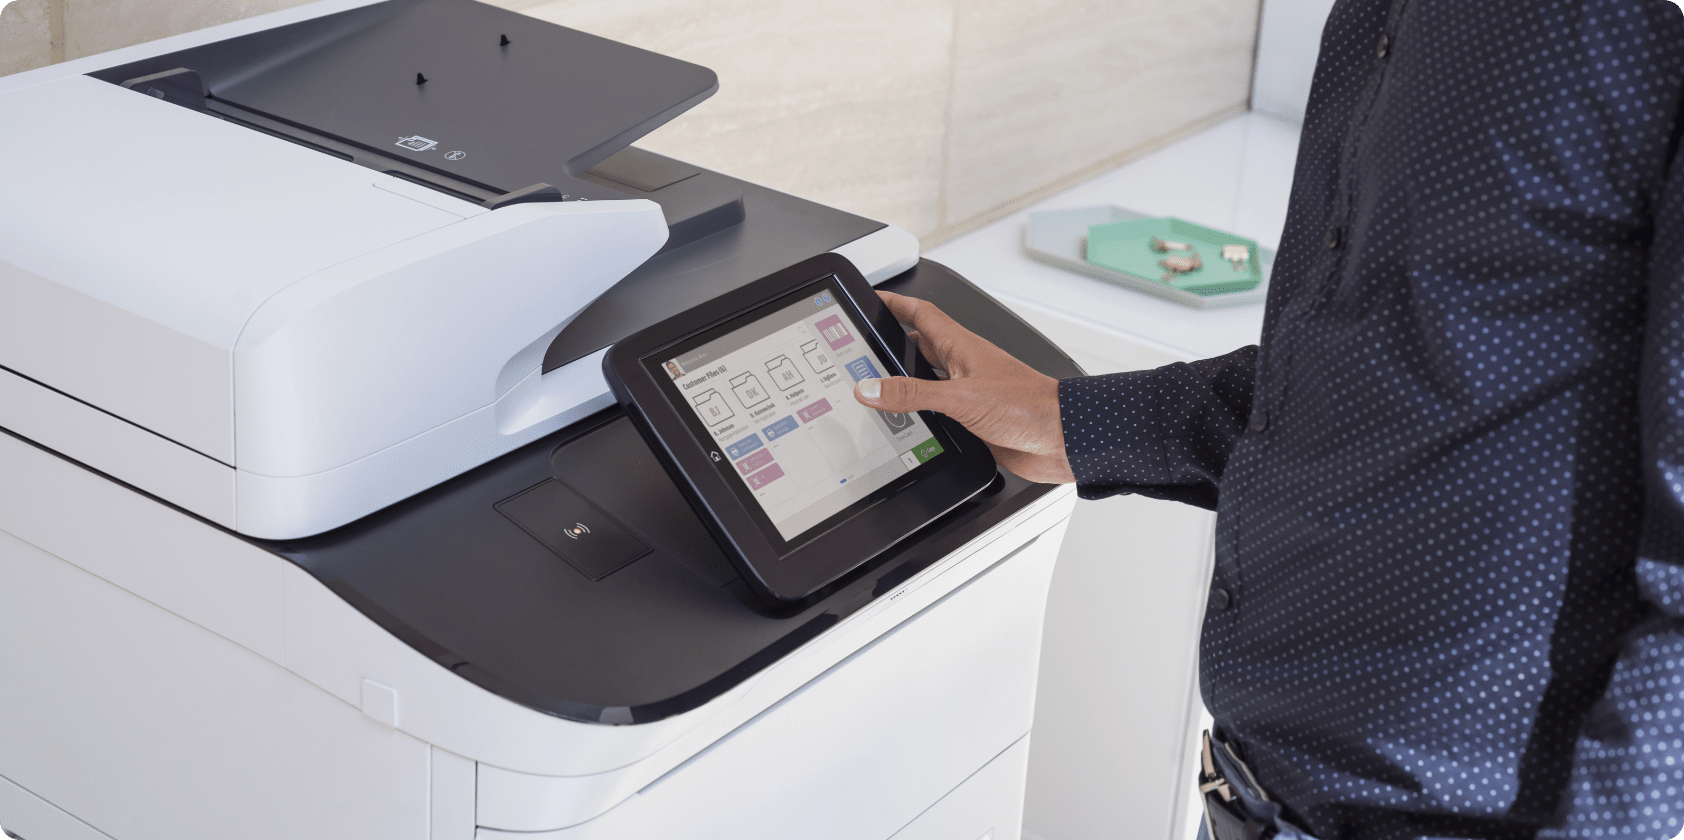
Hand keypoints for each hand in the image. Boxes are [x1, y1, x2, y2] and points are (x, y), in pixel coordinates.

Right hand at [853, 291, 1073, 483]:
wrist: (1063, 439)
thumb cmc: (1029, 407)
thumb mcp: (961, 397)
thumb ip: (913, 394)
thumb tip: (871, 388)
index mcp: (962, 347)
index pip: (921, 314)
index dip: (895, 303)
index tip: (872, 297)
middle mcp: (965, 367)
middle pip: (921, 346)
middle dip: (893, 344)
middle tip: (866, 347)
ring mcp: (970, 392)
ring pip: (929, 380)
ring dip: (906, 382)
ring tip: (878, 387)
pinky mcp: (975, 419)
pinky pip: (940, 411)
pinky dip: (921, 415)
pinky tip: (909, 426)